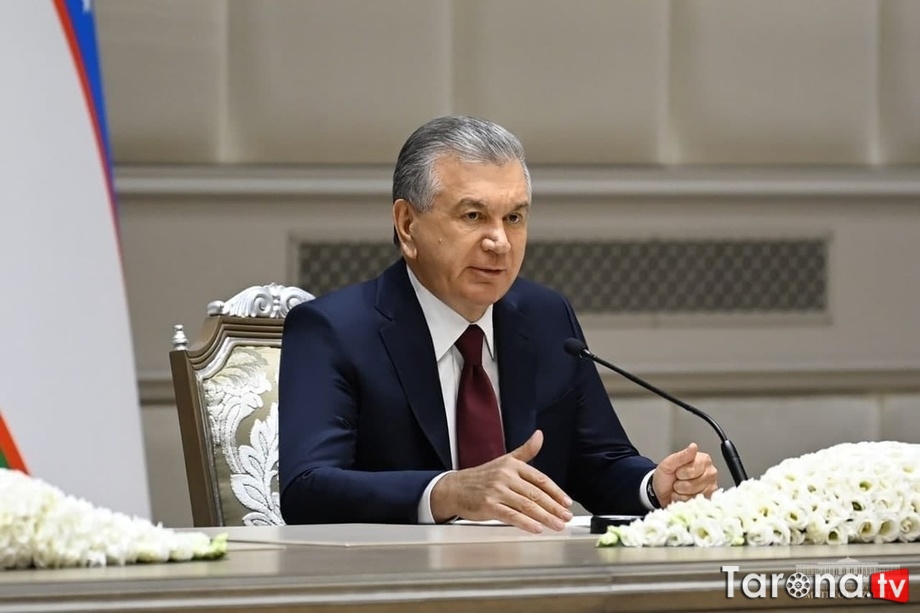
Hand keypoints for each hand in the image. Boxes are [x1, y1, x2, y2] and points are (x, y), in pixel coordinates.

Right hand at [430, 430, 573, 532]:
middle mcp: (506, 477)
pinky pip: (512, 515)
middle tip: (566, 517)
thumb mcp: (505, 460)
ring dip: (545, 517)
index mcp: (512, 465)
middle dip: (554, 507)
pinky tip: (537, 528)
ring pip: (527, 506)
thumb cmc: (481, 477)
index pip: (540, 479)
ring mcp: (497, 491)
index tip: (566, 502)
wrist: (455, 488)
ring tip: (557, 525)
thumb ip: (526, 451)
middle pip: (536, 494)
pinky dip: (526, 523)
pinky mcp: (489, 506)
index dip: (556, 491)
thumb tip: (539, 436)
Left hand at [652, 442, 717, 505]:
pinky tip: (684, 496)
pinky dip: (684, 501)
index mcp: (703, 460)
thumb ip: (682, 455)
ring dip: (681, 494)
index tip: (677, 471)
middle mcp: (710, 473)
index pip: (692, 470)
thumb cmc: (666, 475)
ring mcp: (711, 488)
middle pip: (693, 484)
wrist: (661, 490)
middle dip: (680, 484)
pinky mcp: (708, 500)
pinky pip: (694, 503)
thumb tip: (693, 447)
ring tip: (680, 488)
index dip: (681, 473)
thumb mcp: (669, 463)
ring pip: (693, 496)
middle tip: (678, 480)